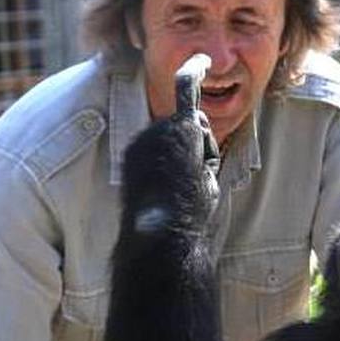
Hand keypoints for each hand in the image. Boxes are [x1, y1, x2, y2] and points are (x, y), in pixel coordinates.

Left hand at [122, 113, 219, 234]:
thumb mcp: (210, 168)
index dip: (199, 128)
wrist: (161, 226)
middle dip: (184, 139)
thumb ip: (205, 142)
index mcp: (186, 131)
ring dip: (168, 147)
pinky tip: (160, 178)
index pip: (193, 115)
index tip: (198, 118)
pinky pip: (146, 145)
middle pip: (177, 124)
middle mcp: (160, 129)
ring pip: (160, 134)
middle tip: (191, 169)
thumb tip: (196, 123)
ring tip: (174, 177)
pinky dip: (153, 156)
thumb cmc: (192, 201)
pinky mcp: (129, 152)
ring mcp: (141, 140)